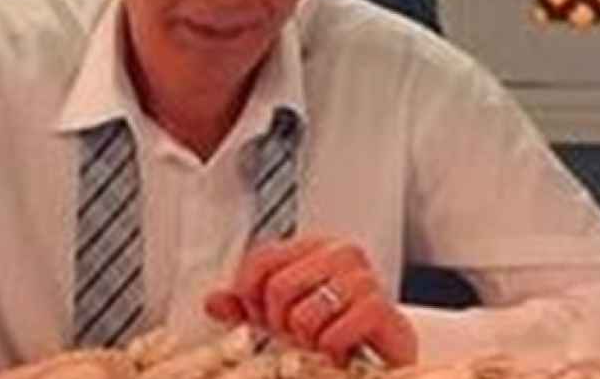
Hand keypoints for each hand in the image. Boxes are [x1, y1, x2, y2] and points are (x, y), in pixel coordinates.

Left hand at [204, 235, 416, 366]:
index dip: (250, 295)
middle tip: (298, 335)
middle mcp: (340, 253)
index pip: (261, 259)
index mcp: (314, 246)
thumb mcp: (283, 313)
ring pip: (303, 315)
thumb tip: (214, 302)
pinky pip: (331, 336)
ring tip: (322, 341)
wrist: (385, 351)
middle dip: (280, 323)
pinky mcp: (380, 308)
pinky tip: (341, 351)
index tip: (262, 316)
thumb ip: (247, 305)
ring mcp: (363, 278)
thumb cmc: (335, 327)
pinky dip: (330, 353)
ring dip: (307, 341)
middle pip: (278, 287)